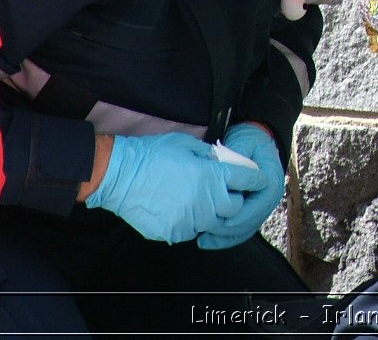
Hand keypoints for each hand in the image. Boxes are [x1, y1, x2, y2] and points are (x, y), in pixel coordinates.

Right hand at [85, 132, 269, 244]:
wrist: (119, 176)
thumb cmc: (152, 155)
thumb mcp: (188, 144)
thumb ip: (210, 155)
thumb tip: (222, 161)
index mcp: (212, 176)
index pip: (248, 181)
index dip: (255, 179)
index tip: (257, 180)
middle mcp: (206, 201)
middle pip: (235, 208)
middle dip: (233, 200)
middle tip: (223, 193)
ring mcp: (190, 219)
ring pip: (213, 223)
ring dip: (211, 214)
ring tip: (197, 201)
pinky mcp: (174, 232)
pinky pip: (191, 231)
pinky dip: (190, 223)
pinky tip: (179, 209)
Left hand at [196, 122, 285, 249]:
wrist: (254, 141)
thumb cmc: (249, 141)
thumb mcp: (244, 142)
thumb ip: (236, 155)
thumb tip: (224, 168)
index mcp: (270, 181)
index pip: (258, 206)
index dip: (239, 215)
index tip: (218, 218)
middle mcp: (268, 198)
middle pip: (250, 222)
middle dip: (227, 229)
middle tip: (204, 229)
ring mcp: (259, 206)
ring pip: (244, 230)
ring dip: (224, 237)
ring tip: (202, 239)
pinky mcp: (249, 210)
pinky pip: (239, 229)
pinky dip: (224, 237)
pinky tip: (206, 241)